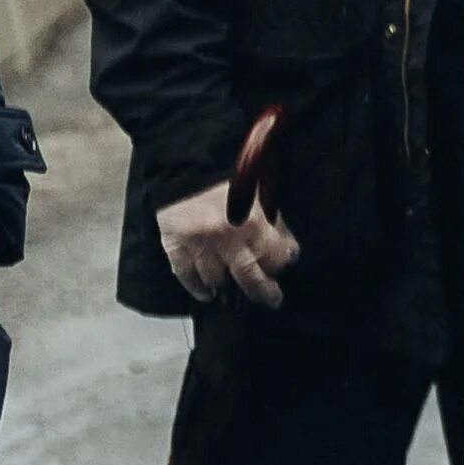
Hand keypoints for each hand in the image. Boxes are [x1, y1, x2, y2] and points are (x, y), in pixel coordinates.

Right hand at [156, 179, 300, 308]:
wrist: (186, 164)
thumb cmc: (227, 177)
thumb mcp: (261, 193)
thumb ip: (274, 222)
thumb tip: (288, 250)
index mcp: (251, 221)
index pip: (273, 257)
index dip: (280, 264)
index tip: (282, 268)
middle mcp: (226, 237)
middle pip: (248, 277)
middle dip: (263, 292)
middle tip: (271, 300)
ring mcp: (198, 244)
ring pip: (216, 280)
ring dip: (227, 288)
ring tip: (235, 292)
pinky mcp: (175, 246)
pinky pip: (186, 276)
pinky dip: (198, 288)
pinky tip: (207, 293)